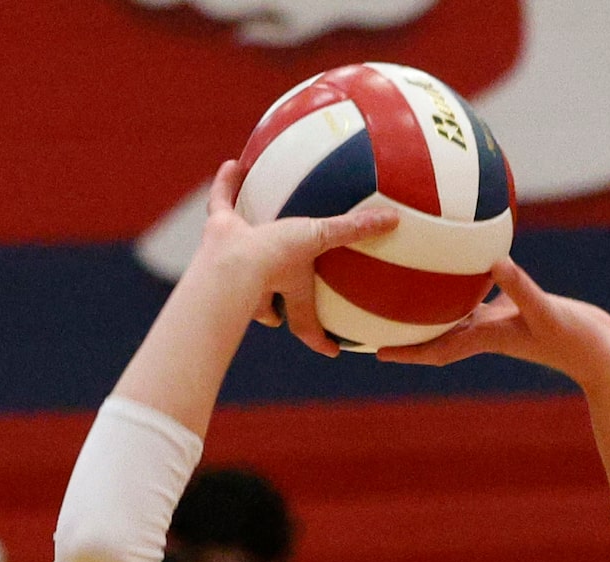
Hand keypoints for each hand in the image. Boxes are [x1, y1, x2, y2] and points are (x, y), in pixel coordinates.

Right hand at [193, 159, 398, 357]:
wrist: (232, 261)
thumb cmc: (276, 262)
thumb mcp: (321, 240)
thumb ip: (354, 231)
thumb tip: (393, 221)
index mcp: (282, 294)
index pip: (303, 324)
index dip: (318, 339)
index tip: (331, 350)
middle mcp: (255, 284)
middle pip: (265, 301)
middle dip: (270, 304)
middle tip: (279, 294)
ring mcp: (232, 259)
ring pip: (238, 256)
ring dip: (246, 240)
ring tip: (253, 218)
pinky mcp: (216, 230)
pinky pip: (221, 202)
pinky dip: (226, 184)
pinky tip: (234, 163)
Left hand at [379, 256, 609, 388]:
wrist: (600, 350)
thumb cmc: (574, 338)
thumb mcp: (546, 311)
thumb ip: (521, 288)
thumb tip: (496, 262)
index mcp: (487, 337)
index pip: (438, 348)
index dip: (408, 352)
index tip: (376, 353)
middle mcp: (487, 331)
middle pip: (437, 334)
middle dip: (407, 333)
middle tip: (375, 323)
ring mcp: (501, 321)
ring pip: (456, 313)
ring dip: (431, 308)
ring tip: (404, 293)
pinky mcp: (516, 307)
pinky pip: (484, 291)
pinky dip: (470, 280)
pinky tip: (463, 260)